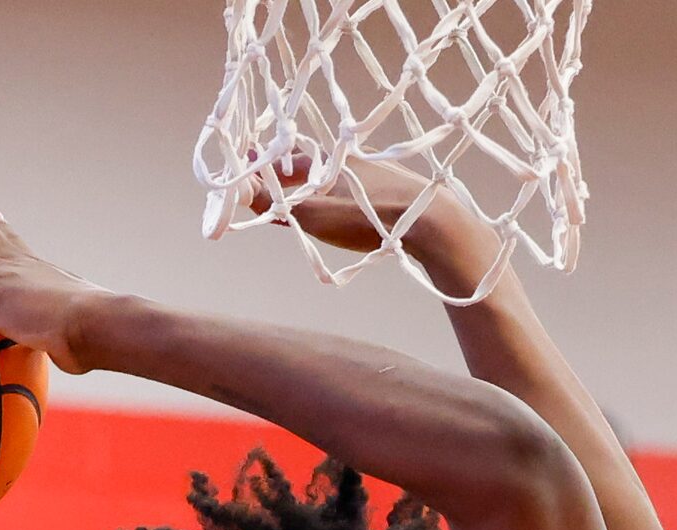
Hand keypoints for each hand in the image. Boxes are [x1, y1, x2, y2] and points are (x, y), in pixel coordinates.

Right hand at [246, 154, 500, 289]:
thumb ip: (278, 205)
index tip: (247, 174)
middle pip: (311, 167)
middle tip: (269, 194)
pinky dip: (340, 198)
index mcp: (331, 159)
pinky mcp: (396, 190)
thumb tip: (242, 193)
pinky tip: (345, 214)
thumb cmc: (372, 217)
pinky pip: (357, 191)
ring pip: (335, 178)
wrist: (434, 225)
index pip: (288, 157)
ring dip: (314, 190)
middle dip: (287, 180)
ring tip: (302, 207)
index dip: (265, 167)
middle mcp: (353, 160)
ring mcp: (377, 174)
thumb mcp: (316, 215)